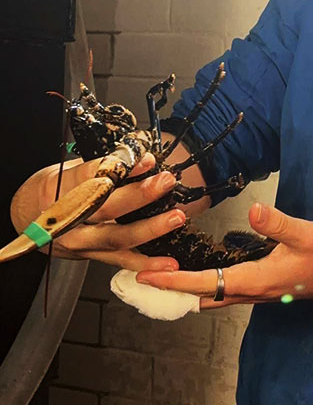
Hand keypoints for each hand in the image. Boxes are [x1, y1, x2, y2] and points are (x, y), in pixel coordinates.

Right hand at [10, 150, 184, 271]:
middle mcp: (69, 218)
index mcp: (62, 188)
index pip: (92, 175)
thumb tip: (144, 158)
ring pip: (117, 237)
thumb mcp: (74, 167)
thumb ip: (107, 164)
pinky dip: (146, 263)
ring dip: (150, 229)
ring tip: (175, 218)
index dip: (123, 168)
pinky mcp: (90, 256)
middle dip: (140, 195)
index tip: (147, 160)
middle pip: (106, 207)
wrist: (27, 216)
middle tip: (165, 182)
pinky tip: (166, 262)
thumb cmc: (55, 187)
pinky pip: (120, 261)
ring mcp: (79, 241)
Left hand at [136, 203, 312, 308]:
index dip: (175, 281)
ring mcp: (256, 292)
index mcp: (255, 280)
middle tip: (143, 277)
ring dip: (187, 289)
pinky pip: (224, 291)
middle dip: (172, 289)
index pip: (206, 283)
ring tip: (164, 275)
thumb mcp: (304, 233)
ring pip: (213, 297)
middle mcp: (251, 292)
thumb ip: (277, 222)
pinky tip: (199, 274)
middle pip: (203, 295)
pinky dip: (204, 285)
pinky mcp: (261, 287)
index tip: (147, 276)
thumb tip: (253, 208)